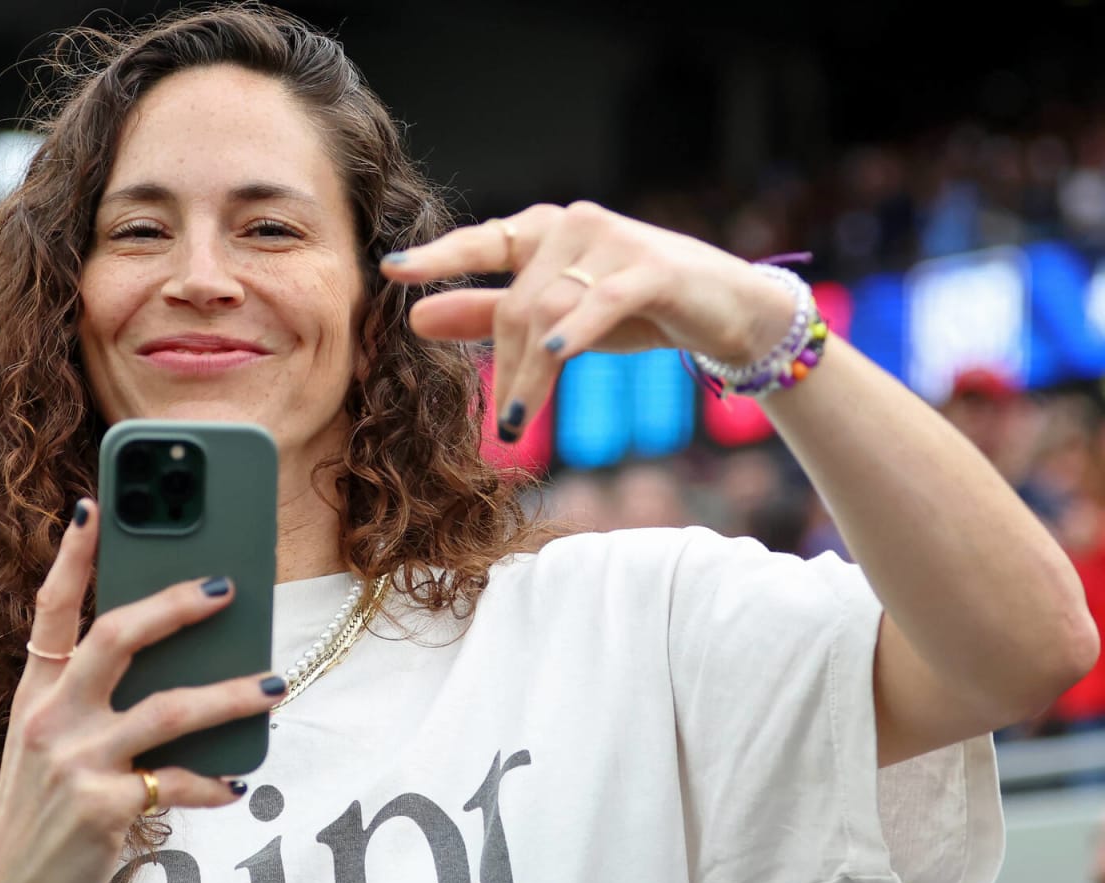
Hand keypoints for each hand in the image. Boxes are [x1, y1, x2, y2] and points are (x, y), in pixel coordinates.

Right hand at [0, 499, 279, 882]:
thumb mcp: (52, 745)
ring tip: (275, 683)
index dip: (72, 555)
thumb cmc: (43, 810)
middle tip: (228, 586)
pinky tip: (239, 782)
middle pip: (116, 636)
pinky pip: (180, 781)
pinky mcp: (104, 807)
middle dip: (176, 603)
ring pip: (170, 708)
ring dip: (233, 693)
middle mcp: (51, 717)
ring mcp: (75, 761)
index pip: (51, 609)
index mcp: (36, 693)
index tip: (94, 504)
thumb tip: (182, 657)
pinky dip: (215, 782)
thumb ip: (97, 700)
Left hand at [380, 201, 796, 441]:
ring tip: (516, 421)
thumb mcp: (553, 316)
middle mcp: (572, 224)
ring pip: (550, 310)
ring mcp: (612, 241)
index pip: (481, 242)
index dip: (438, 256)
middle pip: (517, 302)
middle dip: (505, 366)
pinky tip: (553, 352)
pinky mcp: (652, 267)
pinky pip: (600, 301)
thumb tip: (416, 317)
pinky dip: (574, 329)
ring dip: (530, 372)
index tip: (391, 270)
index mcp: (543, 232)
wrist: (727, 310)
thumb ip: (486, 312)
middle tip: (503, 423)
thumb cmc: (634, 309)